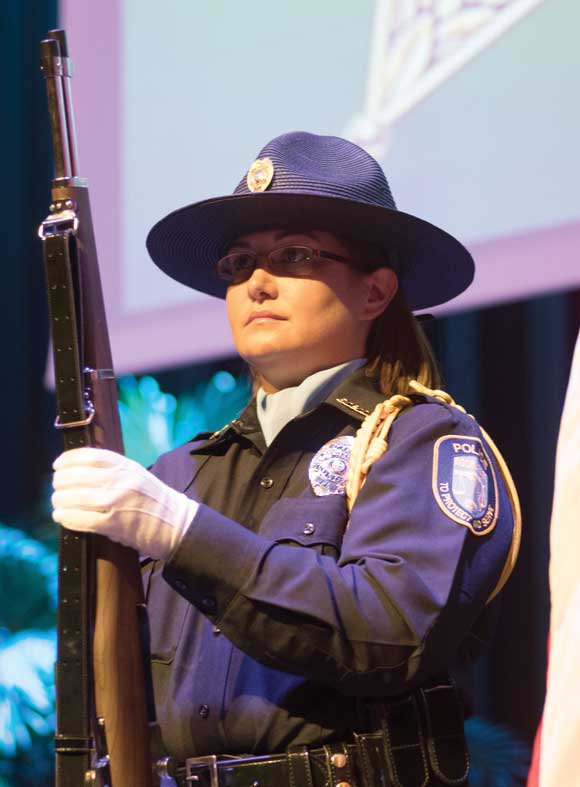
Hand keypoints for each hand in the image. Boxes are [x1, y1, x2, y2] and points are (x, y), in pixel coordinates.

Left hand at [52, 447, 197, 559]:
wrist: (175, 524)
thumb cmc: (154, 500)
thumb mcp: (137, 474)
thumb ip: (113, 469)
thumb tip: (79, 469)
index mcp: (126, 466)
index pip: (88, 456)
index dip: (67, 460)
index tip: (58, 465)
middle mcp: (120, 481)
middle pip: (76, 477)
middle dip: (60, 482)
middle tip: (57, 487)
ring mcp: (116, 502)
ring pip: (74, 498)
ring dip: (60, 501)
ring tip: (58, 503)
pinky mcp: (113, 524)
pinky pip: (81, 519)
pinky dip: (67, 517)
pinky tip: (62, 516)